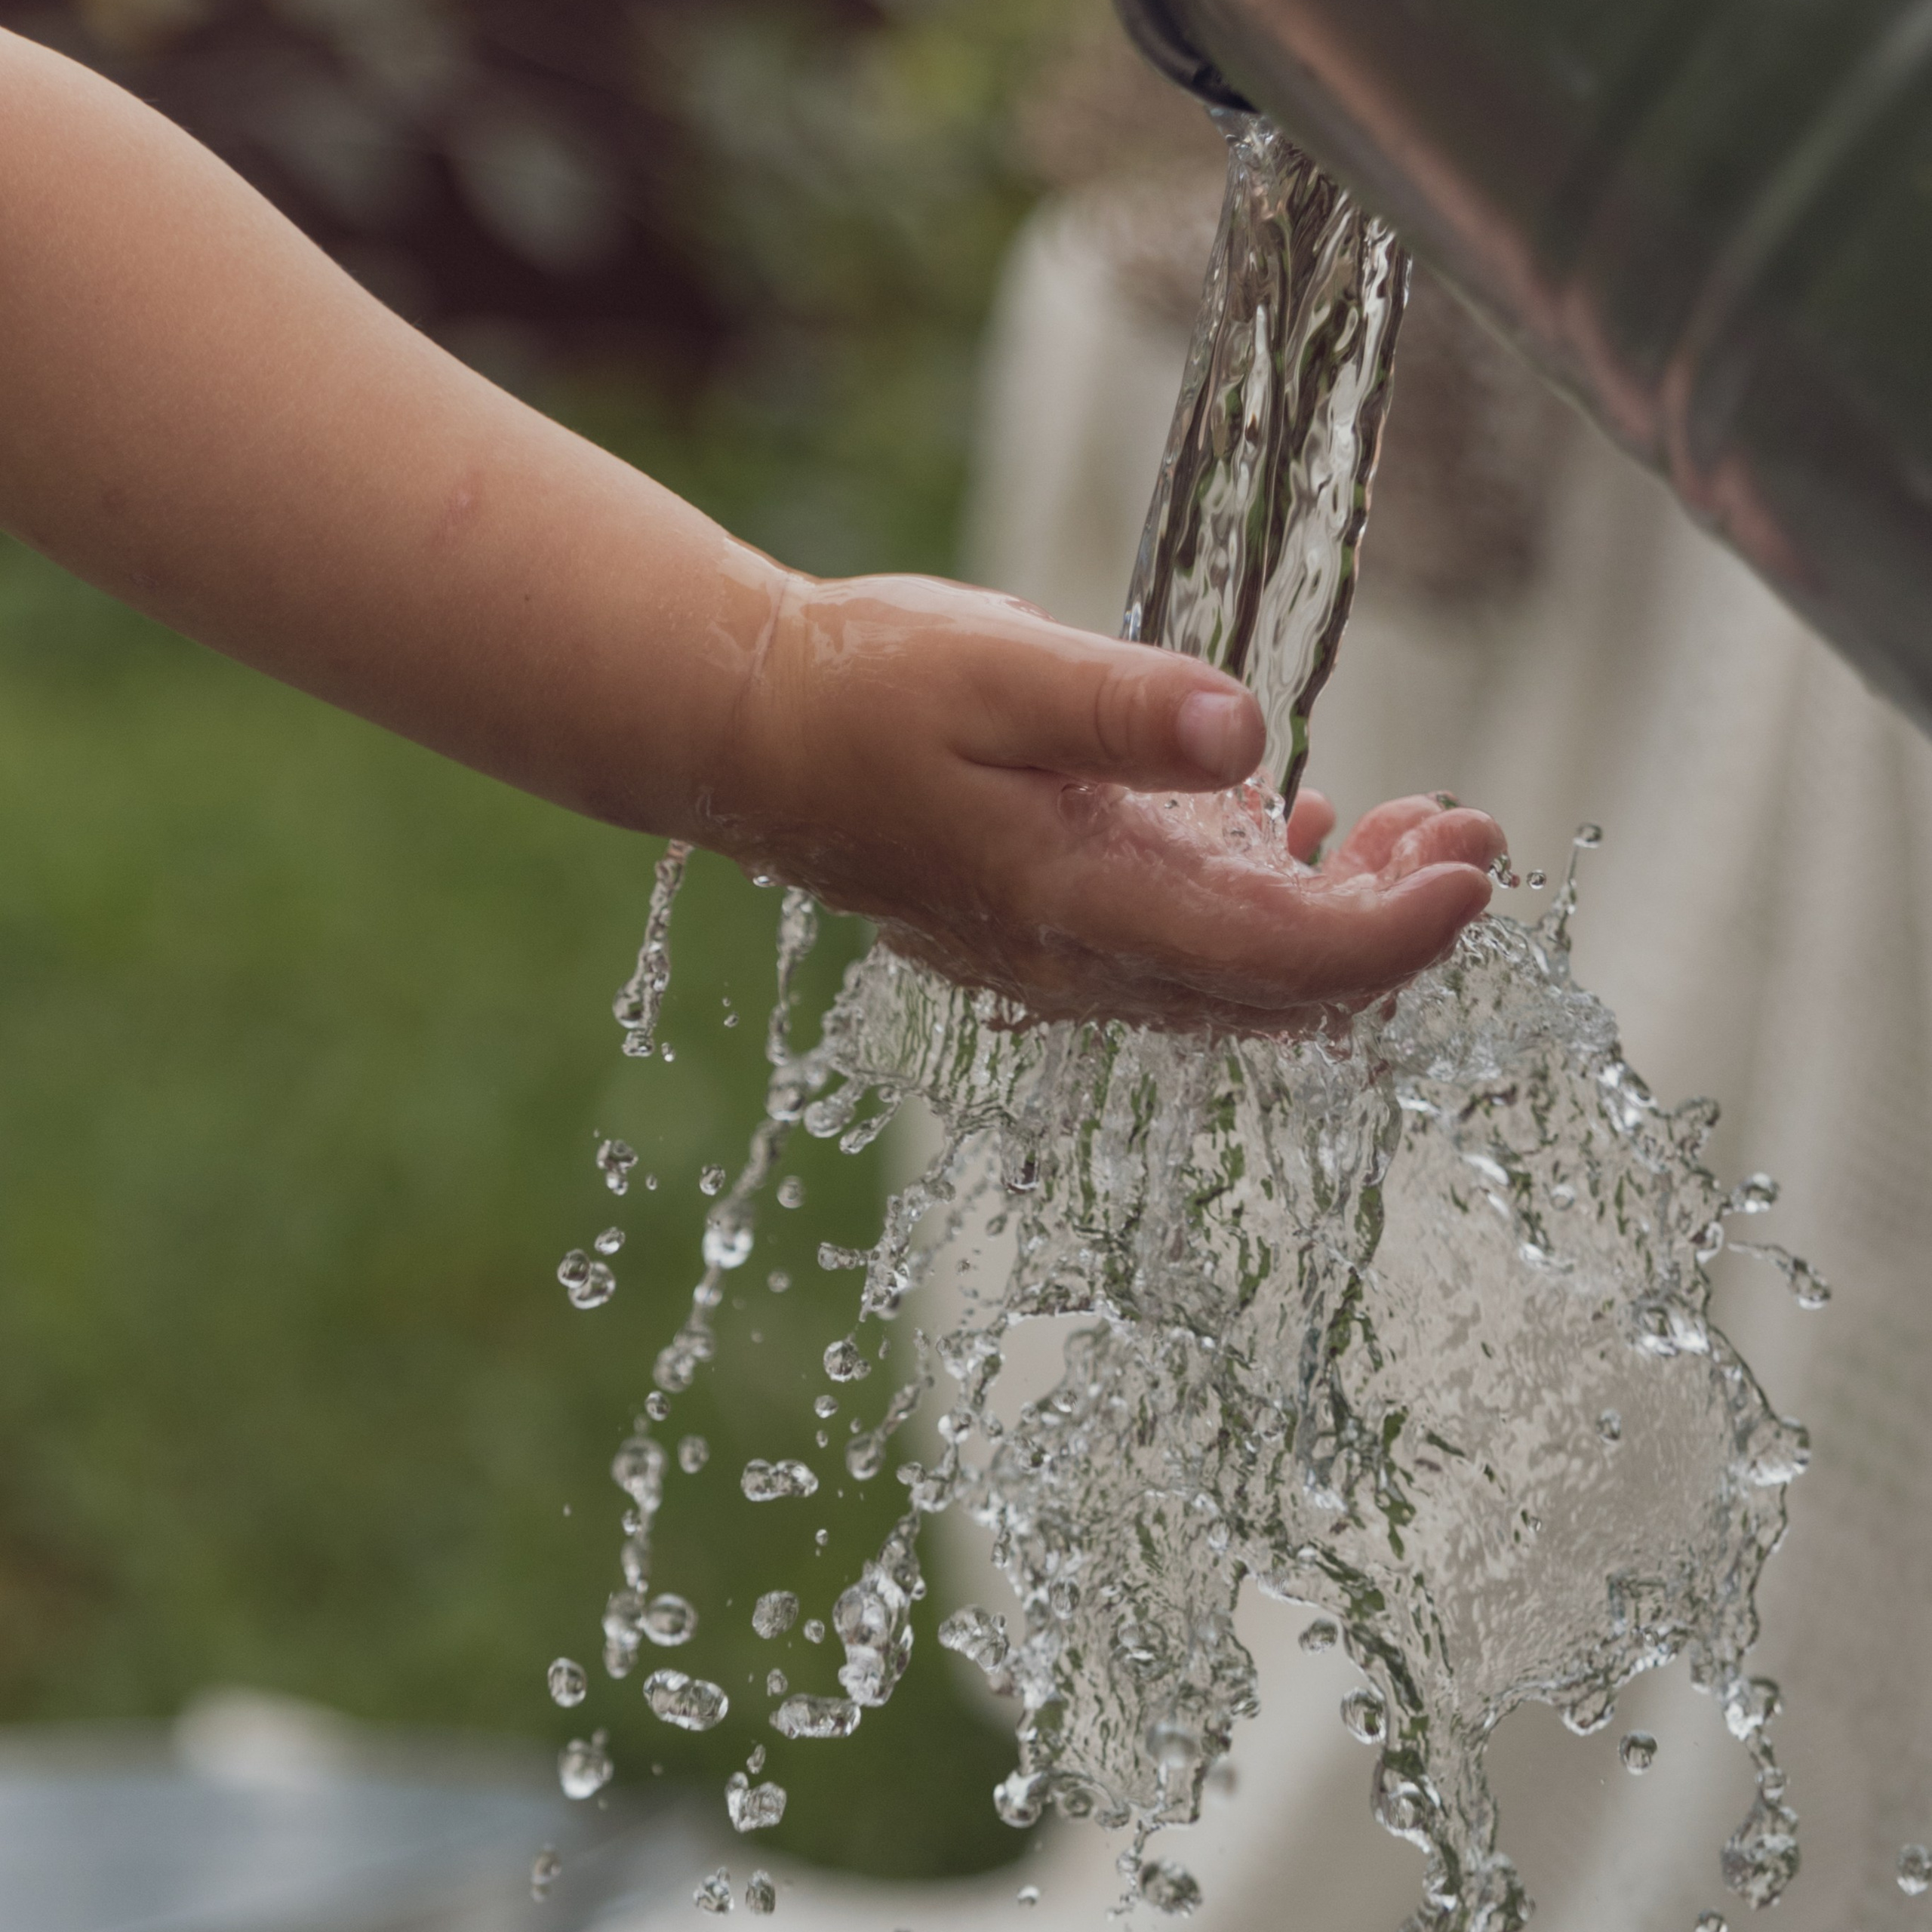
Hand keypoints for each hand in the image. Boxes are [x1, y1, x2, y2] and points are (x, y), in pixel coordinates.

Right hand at [699, 572, 1504, 1030]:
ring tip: (1415, 826)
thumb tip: (1248, 731)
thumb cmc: (860, 692)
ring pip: (1240, 980)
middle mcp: (1079, 959)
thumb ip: (1121, 707)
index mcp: (1073, 903)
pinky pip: (1189, 953)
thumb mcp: (993, 669)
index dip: (1391, 933)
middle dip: (1393, 925)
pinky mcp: (1056, 930)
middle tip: (1470, 833)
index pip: (1272, 962)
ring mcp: (1066, 957)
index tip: (1474, 870)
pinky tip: (1295, 830)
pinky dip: (1267, 905)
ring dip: (1341, 917)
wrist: (753, 736)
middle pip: (1276, 990)